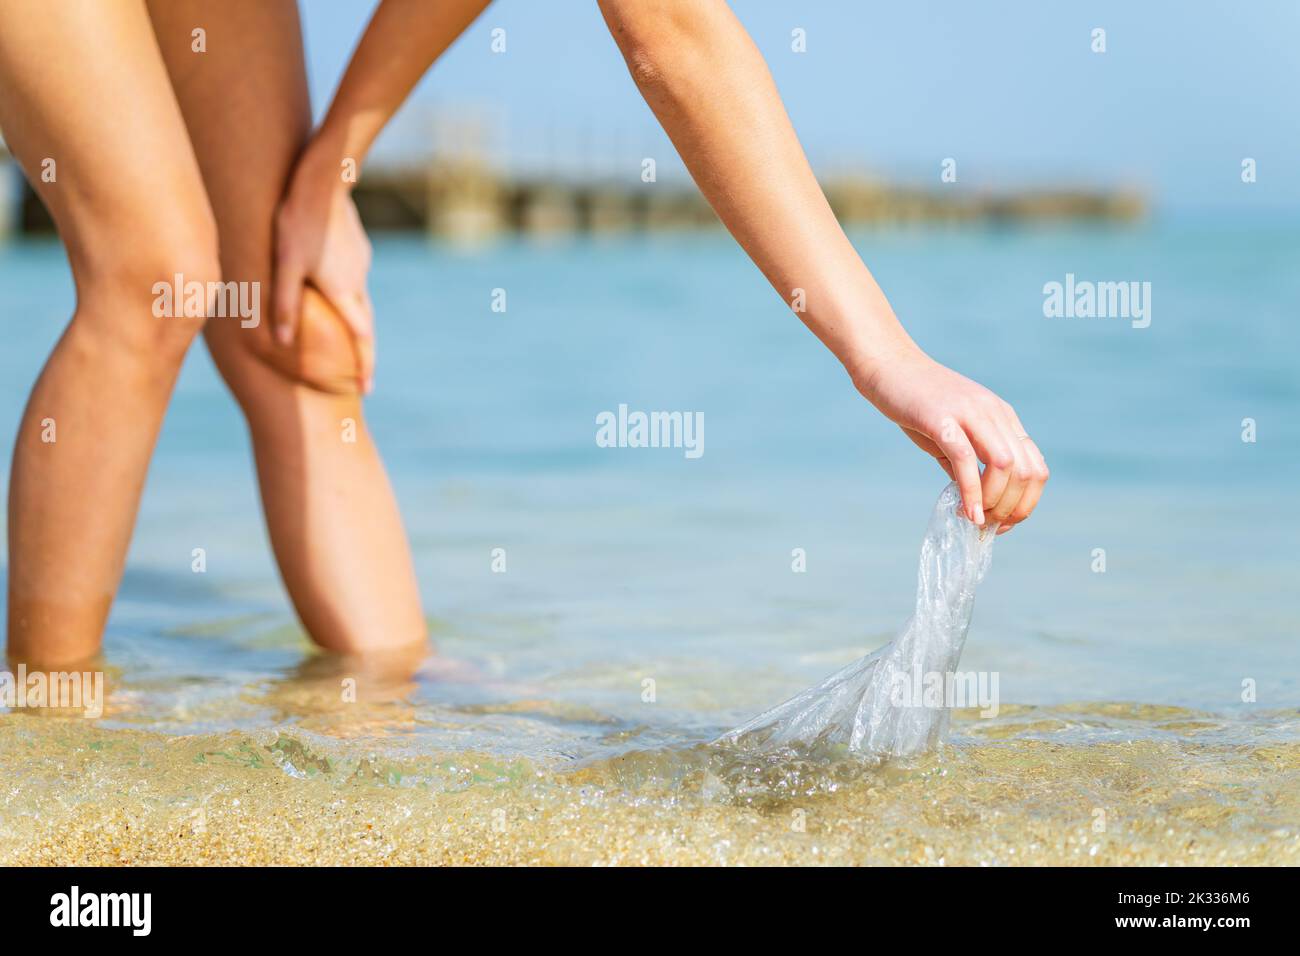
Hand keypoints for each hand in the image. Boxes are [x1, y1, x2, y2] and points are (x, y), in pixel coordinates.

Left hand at [274, 135, 374, 392]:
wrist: (325, 179)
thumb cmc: (298, 220)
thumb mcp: (284, 264)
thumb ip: (283, 303)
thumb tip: (282, 341)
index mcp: (342, 291)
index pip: (360, 338)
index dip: (363, 365)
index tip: (366, 388)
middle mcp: (357, 281)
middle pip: (364, 324)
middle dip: (363, 350)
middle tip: (362, 373)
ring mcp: (361, 262)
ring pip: (359, 298)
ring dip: (354, 319)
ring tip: (344, 332)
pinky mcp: (358, 246)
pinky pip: (354, 276)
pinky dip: (348, 292)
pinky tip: (333, 285)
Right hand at [853, 346, 1048, 533]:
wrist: (888, 366)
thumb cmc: (915, 402)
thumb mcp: (951, 433)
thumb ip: (965, 463)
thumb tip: (971, 501)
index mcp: (1002, 417)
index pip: (1035, 467)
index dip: (1026, 503)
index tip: (1002, 523)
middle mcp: (994, 414)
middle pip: (1026, 471)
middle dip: (1012, 508)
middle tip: (988, 527)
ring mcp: (970, 414)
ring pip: (1004, 466)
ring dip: (994, 502)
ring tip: (975, 519)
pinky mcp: (942, 420)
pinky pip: (966, 461)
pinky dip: (971, 493)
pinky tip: (965, 513)